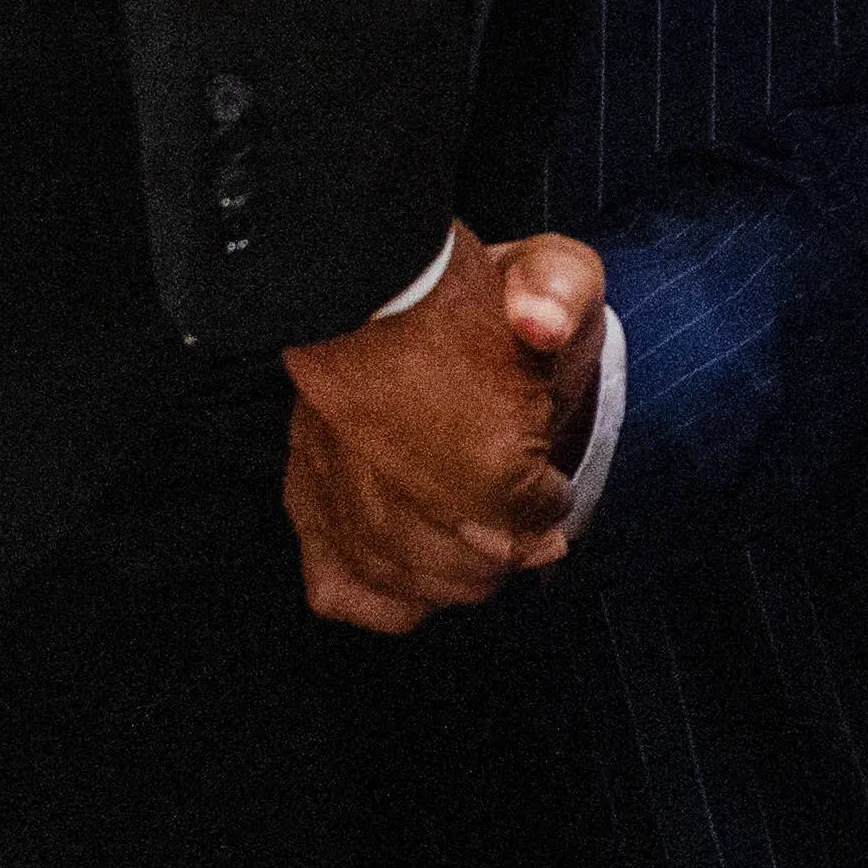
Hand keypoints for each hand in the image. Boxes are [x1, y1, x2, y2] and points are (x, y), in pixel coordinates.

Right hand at [280, 223, 607, 632]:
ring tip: (482, 546)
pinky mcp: (310, 500)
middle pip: (468, 558)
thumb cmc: (482, 295)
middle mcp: (385, 458)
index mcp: (456, 404)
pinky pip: (339, 586)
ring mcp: (339, 485)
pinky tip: (417, 578)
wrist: (389, 286)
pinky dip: (386, 596)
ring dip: (458, 574)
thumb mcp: (549, 271)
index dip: (547, 503)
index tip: (552, 487)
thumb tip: (538, 320)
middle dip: (509, 548)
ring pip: (408, 580)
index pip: (521, 504)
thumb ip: (557, 290)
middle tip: (528, 526)